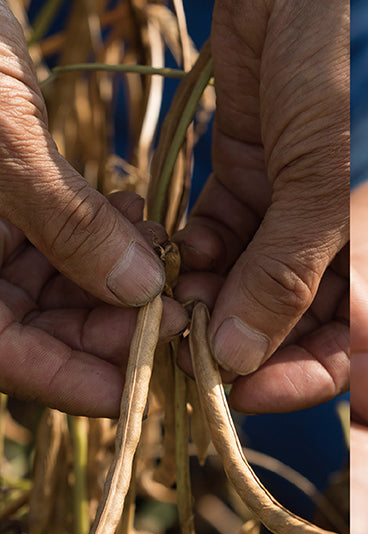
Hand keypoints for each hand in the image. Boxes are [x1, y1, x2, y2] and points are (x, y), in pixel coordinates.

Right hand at [0, 4, 184, 415]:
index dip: (73, 381)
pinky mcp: (17, 204)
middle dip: (116, 326)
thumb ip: (68, 224)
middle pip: (45, 330)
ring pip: (67, 288)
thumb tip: (142, 293)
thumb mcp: (0, 144)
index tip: (142, 385)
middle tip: (181, 313)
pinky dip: (111, 238)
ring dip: (125, 281)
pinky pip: (71, 242)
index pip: (7, 359)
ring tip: (168, 259)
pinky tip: (141, 217)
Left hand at [174, 0, 348, 413]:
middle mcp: (330, 240)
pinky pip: (220, 237)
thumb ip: (283, 273)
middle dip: (244, 341)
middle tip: (193, 357)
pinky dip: (198, 254)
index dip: (297, 374)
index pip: (343, 339)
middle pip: (289, 319)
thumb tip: (240, 357)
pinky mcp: (247, 181)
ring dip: (212, 300)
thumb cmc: (327, 75)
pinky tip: (181, 257)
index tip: (244, 393)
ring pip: (247, 282)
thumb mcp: (316, 184)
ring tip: (178, 308)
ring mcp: (286, 213)